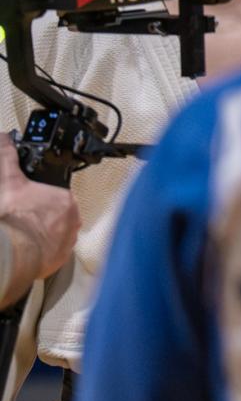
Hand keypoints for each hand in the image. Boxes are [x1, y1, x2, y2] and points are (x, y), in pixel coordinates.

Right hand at [0, 143, 80, 290]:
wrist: (12, 251)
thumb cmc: (14, 217)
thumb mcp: (9, 181)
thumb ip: (8, 157)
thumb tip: (5, 139)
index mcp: (66, 200)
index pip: (57, 195)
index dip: (40, 198)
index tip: (28, 202)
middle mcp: (73, 222)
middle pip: (57, 215)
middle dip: (41, 215)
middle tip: (23, 217)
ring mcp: (68, 242)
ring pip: (56, 233)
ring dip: (42, 233)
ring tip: (23, 233)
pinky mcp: (59, 260)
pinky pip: (52, 252)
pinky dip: (41, 250)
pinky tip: (26, 247)